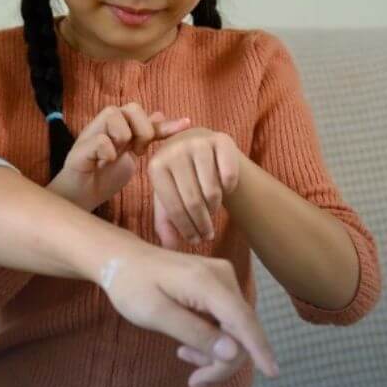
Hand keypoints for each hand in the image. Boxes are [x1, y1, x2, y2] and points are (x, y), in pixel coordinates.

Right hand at [48, 103, 191, 211]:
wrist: (81, 197)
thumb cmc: (104, 178)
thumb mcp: (131, 158)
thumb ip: (143, 139)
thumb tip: (160, 115)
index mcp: (119, 128)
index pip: (146, 117)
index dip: (167, 123)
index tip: (188, 124)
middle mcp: (105, 126)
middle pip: (131, 107)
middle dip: (142, 129)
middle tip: (138, 151)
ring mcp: (92, 134)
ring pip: (114, 114)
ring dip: (122, 136)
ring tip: (117, 155)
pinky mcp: (80, 148)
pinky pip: (100, 140)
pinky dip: (107, 152)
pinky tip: (104, 163)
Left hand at [96, 241, 278, 382]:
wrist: (121, 260)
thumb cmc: (130, 285)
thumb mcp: (155, 314)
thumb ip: (194, 332)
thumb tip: (234, 352)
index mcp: (206, 282)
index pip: (242, 319)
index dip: (258, 348)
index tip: (272, 373)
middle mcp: (222, 276)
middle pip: (241, 329)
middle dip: (223, 360)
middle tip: (195, 382)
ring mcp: (222, 279)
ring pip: (235, 327)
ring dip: (216, 351)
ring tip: (184, 356)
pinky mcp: (218, 285)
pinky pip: (226, 319)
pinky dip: (213, 338)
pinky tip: (189, 345)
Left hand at [149, 123, 244, 247]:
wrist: (200, 147)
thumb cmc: (181, 178)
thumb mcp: (168, 198)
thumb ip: (165, 222)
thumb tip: (170, 247)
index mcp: (156, 166)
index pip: (173, 207)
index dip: (187, 229)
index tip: (196, 241)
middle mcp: (174, 150)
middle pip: (193, 201)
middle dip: (202, 224)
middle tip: (208, 235)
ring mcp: (198, 142)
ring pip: (212, 191)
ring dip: (215, 207)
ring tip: (212, 210)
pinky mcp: (221, 139)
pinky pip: (229, 176)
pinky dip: (229, 188)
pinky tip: (225, 189)